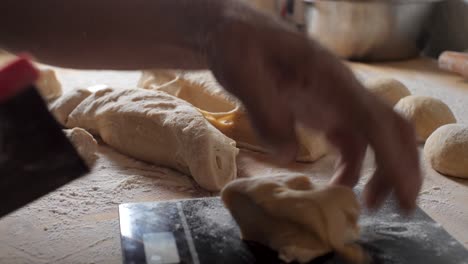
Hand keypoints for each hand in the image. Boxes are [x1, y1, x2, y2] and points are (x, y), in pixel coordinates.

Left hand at [207, 10, 421, 210]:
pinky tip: (339, 185)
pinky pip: (352, 142)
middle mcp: (342, 91)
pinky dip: (353, 167)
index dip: (392, 157)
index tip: (403, 193)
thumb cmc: (240, 46)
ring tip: (368, 205)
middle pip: (390, 128)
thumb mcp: (242, 72)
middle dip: (401, 167)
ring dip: (380, 171)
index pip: (374, 120)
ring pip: (376, 138)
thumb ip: (266, 111)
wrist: (239, 35)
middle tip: (399, 207)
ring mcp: (336, 102)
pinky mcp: (325, 112)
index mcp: (329, 79)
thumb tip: (288, 154)